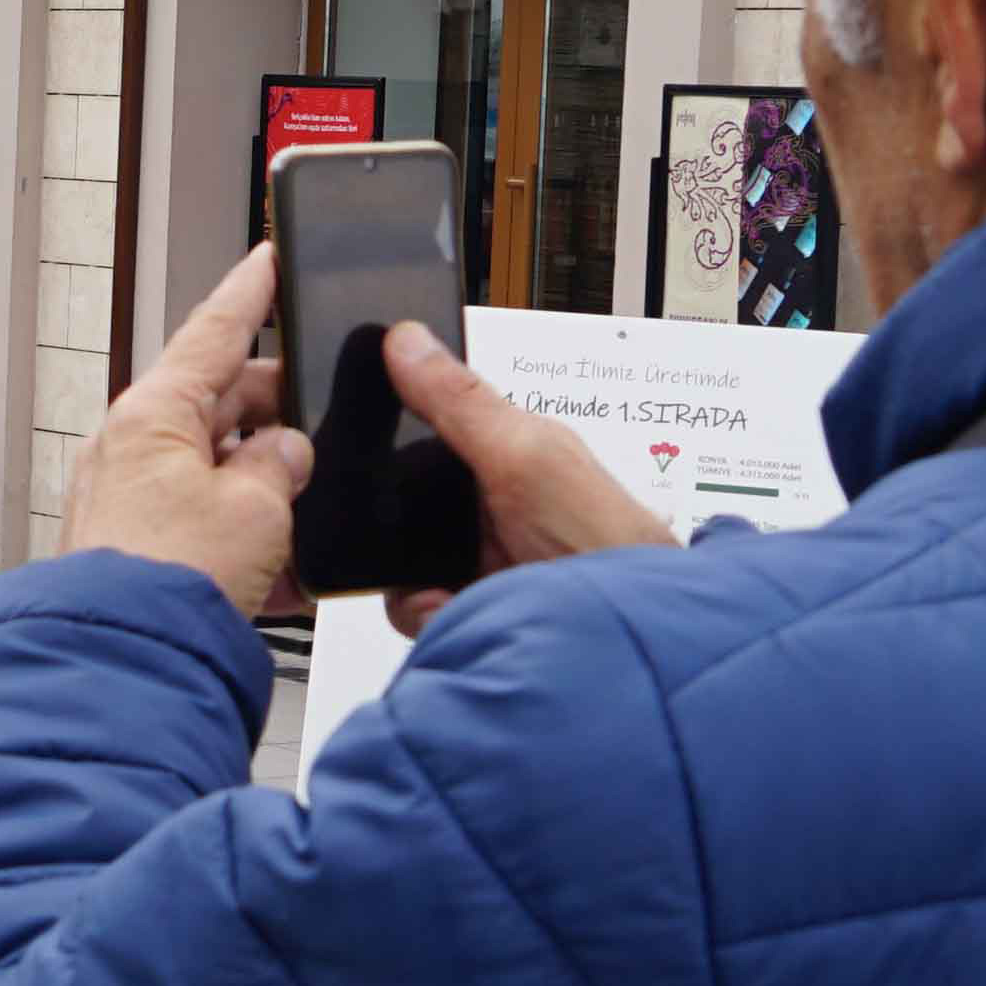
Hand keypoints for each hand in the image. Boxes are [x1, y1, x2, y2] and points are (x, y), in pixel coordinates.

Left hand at [62, 247, 310, 617]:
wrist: (123, 665)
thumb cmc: (167, 581)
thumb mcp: (257, 508)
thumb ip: (281, 464)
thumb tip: (285, 456)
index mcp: (154, 415)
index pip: (214, 331)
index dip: (252, 293)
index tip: (271, 258)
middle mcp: (133, 451)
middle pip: (222, 407)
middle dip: (279, 418)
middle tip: (326, 423)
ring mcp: (132, 503)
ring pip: (220, 475)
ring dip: (269, 494)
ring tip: (309, 517)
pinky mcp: (141, 554)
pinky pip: (207, 529)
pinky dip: (249, 543)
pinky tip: (285, 575)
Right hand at [380, 322, 677, 632]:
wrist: (623, 645)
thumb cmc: (605, 546)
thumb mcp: (525, 458)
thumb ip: (462, 402)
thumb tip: (407, 340)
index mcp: (507, 452)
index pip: (427, 426)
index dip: (392, 434)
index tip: (362, 447)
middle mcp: (488, 505)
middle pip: (402, 502)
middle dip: (393, 528)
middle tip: (408, 539)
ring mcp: (479, 561)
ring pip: (402, 560)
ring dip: (411, 580)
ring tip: (443, 589)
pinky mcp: (473, 610)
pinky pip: (416, 608)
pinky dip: (426, 615)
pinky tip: (452, 613)